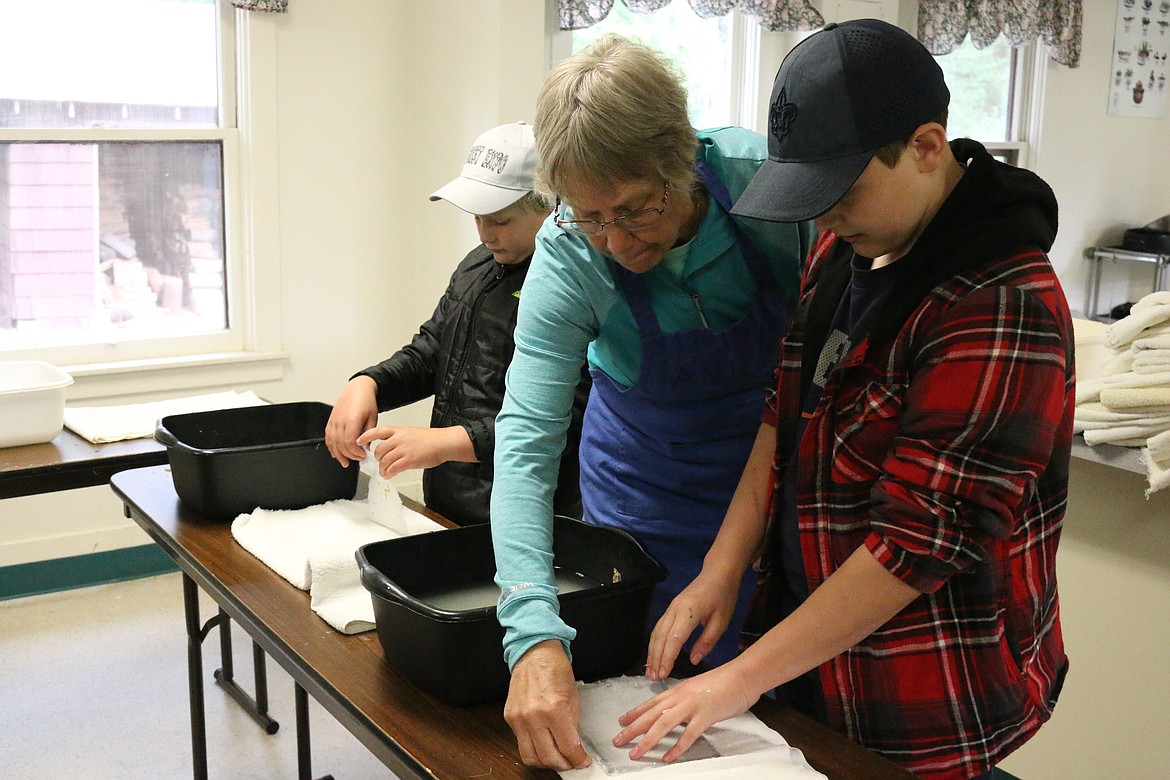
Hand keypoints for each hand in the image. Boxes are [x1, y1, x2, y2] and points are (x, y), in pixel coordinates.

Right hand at [325, 376, 378, 465]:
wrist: (357, 389)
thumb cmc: (366, 401)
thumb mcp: (373, 418)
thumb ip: (368, 434)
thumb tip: (365, 448)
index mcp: (352, 420)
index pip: (349, 442)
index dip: (355, 452)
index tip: (362, 455)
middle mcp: (340, 421)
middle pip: (340, 445)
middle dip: (349, 455)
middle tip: (357, 459)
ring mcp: (334, 421)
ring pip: (332, 442)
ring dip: (338, 454)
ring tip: (345, 462)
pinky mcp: (330, 421)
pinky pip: (328, 437)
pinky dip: (331, 447)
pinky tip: (335, 454)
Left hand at [356, 425, 469, 478]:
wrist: (443, 443)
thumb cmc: (430, 439)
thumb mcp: (410, 433)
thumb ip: (397, 439)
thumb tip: (387, 450)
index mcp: (398, 430)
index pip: (376, 431)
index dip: (365, 437)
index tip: (358, 441)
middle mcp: (399, 439)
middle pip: (379, 450)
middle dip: (377, 459)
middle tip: (380, 464)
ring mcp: (404, 449)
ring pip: (384, 460)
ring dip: (382, 468)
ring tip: (384, 472)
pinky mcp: (409, 460)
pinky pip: (393, 468)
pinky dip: (388, 473)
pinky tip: (389, 475)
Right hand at [503, 640, 591, 769]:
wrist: (535, 653)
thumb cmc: (556, 670)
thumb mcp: (573, 699)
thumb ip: (572, 727)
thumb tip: (573, 748)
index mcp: (554, 710)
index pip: (567, 748)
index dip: (578, 760)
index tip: (582, 762)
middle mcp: (534, 717)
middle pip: (548, 758)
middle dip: (563, 765)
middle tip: (571, 763)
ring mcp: (519, 718)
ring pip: (530, 757)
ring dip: (545, 762)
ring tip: (556, 758)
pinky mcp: (509, 718)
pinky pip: (520, 743)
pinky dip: (533, 748)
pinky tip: (542, 743)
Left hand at [613, 664, 757, 763]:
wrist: (743, 675)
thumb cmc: (725, 681)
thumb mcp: (698, 688)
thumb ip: (686, 699)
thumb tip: (679, 711)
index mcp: (678, 689)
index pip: (651, 702)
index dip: (635, 712)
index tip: (621, 720)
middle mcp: (680, 697)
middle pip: (651, 715)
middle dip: (632, 729)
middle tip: (618, 740)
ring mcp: (692, 706)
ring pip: (663, 724)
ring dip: (646, 740)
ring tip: (635, 753)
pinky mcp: (705, 716)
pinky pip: (687, 735)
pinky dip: (676, 748)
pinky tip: (667, 757)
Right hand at [644, 570, 738, 680]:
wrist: (717, 573)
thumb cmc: (723, 597)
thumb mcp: (721, 622)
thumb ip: (707, 642)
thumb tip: (693, 660)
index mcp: (689, 612)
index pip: (673, 639)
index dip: (667, 658)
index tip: (664, 674)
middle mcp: (675, 610)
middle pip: (661, 637)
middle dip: (655, 659)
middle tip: (653, 678)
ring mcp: (671, 608)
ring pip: (656, 632)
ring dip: (652, 652)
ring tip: (650, 671)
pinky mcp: (671, 609)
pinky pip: (658, 627)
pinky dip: (654, 643)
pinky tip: (654, 654)